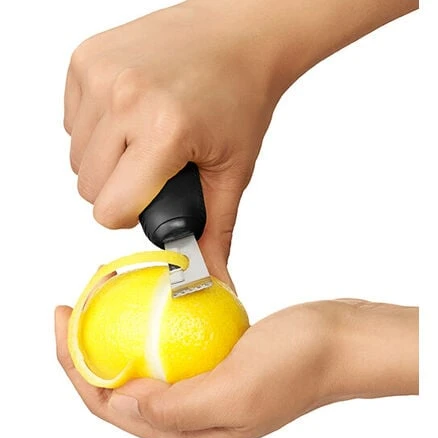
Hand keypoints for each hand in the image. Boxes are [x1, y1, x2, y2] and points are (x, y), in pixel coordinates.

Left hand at [55, 300, 417, 437]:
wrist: (338, 341)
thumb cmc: (299, 364)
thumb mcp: (236, 389)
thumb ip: (175, 408)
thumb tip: (121, 404)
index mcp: (188, 435)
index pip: (110, 407)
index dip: (75, 367)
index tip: (62, 321)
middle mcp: (190, 420)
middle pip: (116, 389)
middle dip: (84, 352)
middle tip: (71, 307)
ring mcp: (202, 390)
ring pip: (139, 367)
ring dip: (113, 337)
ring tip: (95, 302)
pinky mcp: (213, 364)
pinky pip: (166, 347)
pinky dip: (147, 327)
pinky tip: (141, 303)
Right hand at [64, 2, 279, 283]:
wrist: (240, 35)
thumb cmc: (241, 96)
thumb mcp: (233, 170)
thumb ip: (217, 231)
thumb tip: (214, 279)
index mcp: (162, 130)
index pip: (108, 209)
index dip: (130, 215)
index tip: (149, 202)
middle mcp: (122, 97)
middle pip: (88, 187)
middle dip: (120, 189)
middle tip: (154, 167)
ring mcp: (99, 73)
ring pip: (77, 155)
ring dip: (108, 159)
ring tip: (145, 139)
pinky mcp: (86, 58)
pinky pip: (72, 120)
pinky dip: (97, 128)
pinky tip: (131, 115)